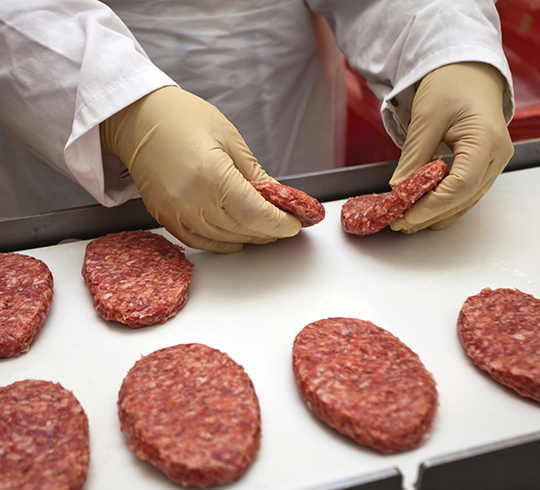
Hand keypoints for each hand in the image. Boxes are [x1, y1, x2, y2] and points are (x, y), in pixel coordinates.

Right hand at [100, 86, 300, 252]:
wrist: (137, 117)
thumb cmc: (182, 118)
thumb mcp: (229, 139)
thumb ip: (254, 175)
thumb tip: (277, 197)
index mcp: (212, 175)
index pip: (256, 214)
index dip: (280, 223)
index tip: (295, 222)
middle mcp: (192, 199)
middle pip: (242, 230)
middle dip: (270, 231)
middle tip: (285, 224)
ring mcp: (176, 212)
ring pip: (224, 240)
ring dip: (249, 237)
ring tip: (265, 229)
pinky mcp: (165, 216)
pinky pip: (199, 242)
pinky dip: (222, 244)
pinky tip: (236, 238)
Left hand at [389, 62, 513, 233]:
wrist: (467, 72)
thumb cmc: (451, 84)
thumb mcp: (426, 117)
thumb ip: (414, 155)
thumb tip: (399, 187)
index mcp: (486, 139)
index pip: (461, 185)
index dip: (432, 206)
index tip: (405, 215)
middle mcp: (496, 156)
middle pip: (463, 198)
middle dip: (429, 214)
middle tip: (399, 223)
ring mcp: (493, 163)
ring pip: (465, 200)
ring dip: (436, 214)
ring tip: (407, 221)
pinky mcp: (483, 166)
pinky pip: (465, 193)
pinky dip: (443, 204)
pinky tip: (423, 211)